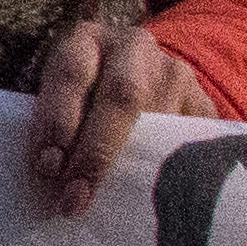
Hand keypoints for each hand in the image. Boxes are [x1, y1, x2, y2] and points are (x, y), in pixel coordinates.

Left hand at [23, 19, 214, 219]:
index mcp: (86, 40)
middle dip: (96, 151)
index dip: (58, 121)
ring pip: (159, 117)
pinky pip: (190, 136)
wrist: (140, 79)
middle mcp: (133, 47)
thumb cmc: (80, 99)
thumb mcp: (61, 97)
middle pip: (122, 95)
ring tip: (110, 204)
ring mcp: (173, 70)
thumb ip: (53, 124)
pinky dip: (171, 168)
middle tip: (75, 197)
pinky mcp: (202, 99)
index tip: (47, 167)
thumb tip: (44, 178)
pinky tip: (154, 198)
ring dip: (132, 165)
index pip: (71, 74)